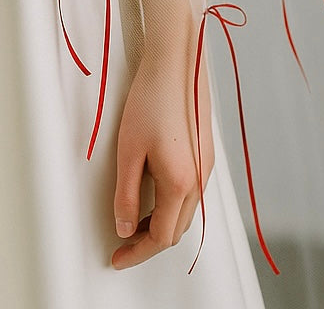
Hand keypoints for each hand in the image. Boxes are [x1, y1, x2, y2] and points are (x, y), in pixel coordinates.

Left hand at [111, 46, 212, 269]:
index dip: (137, 252)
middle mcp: (199, 181)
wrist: (177, 64)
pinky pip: (190, 194)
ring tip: (134, 222)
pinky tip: (153, 195)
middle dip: (149, 241)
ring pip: (185, 213)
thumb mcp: (128, 150)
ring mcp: (206, 169)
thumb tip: (125, 228)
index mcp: (181, 184)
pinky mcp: (205, 155)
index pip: (161, 238)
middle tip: (122, 243)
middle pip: (177, 230)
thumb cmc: (151, 99)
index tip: (117, 258)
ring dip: (162, 223)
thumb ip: (127, 194)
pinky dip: (172, 205)